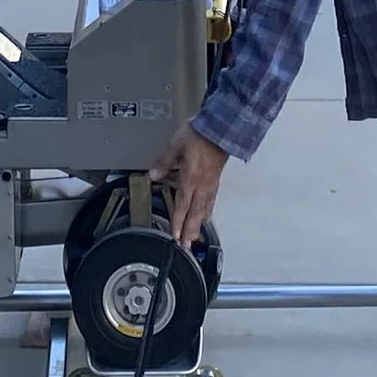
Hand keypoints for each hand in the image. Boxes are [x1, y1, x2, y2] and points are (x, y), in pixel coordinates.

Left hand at [151, 128, 228, 252]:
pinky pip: (211, 200)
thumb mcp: (177, 145)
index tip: (176, 236)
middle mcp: (201, 185)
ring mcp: (210, 183)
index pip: (182, 205)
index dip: (178, 223)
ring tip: (196, 236)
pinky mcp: (215, 179)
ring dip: (199, 225)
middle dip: (190, 231)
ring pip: (204, 209)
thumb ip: (165, 162)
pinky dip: (208, 211)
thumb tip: (154, 175)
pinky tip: (207, 215)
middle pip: (195, 213)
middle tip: (188, 246)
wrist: (222, 129)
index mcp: (190, 178)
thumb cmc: (200, 135)